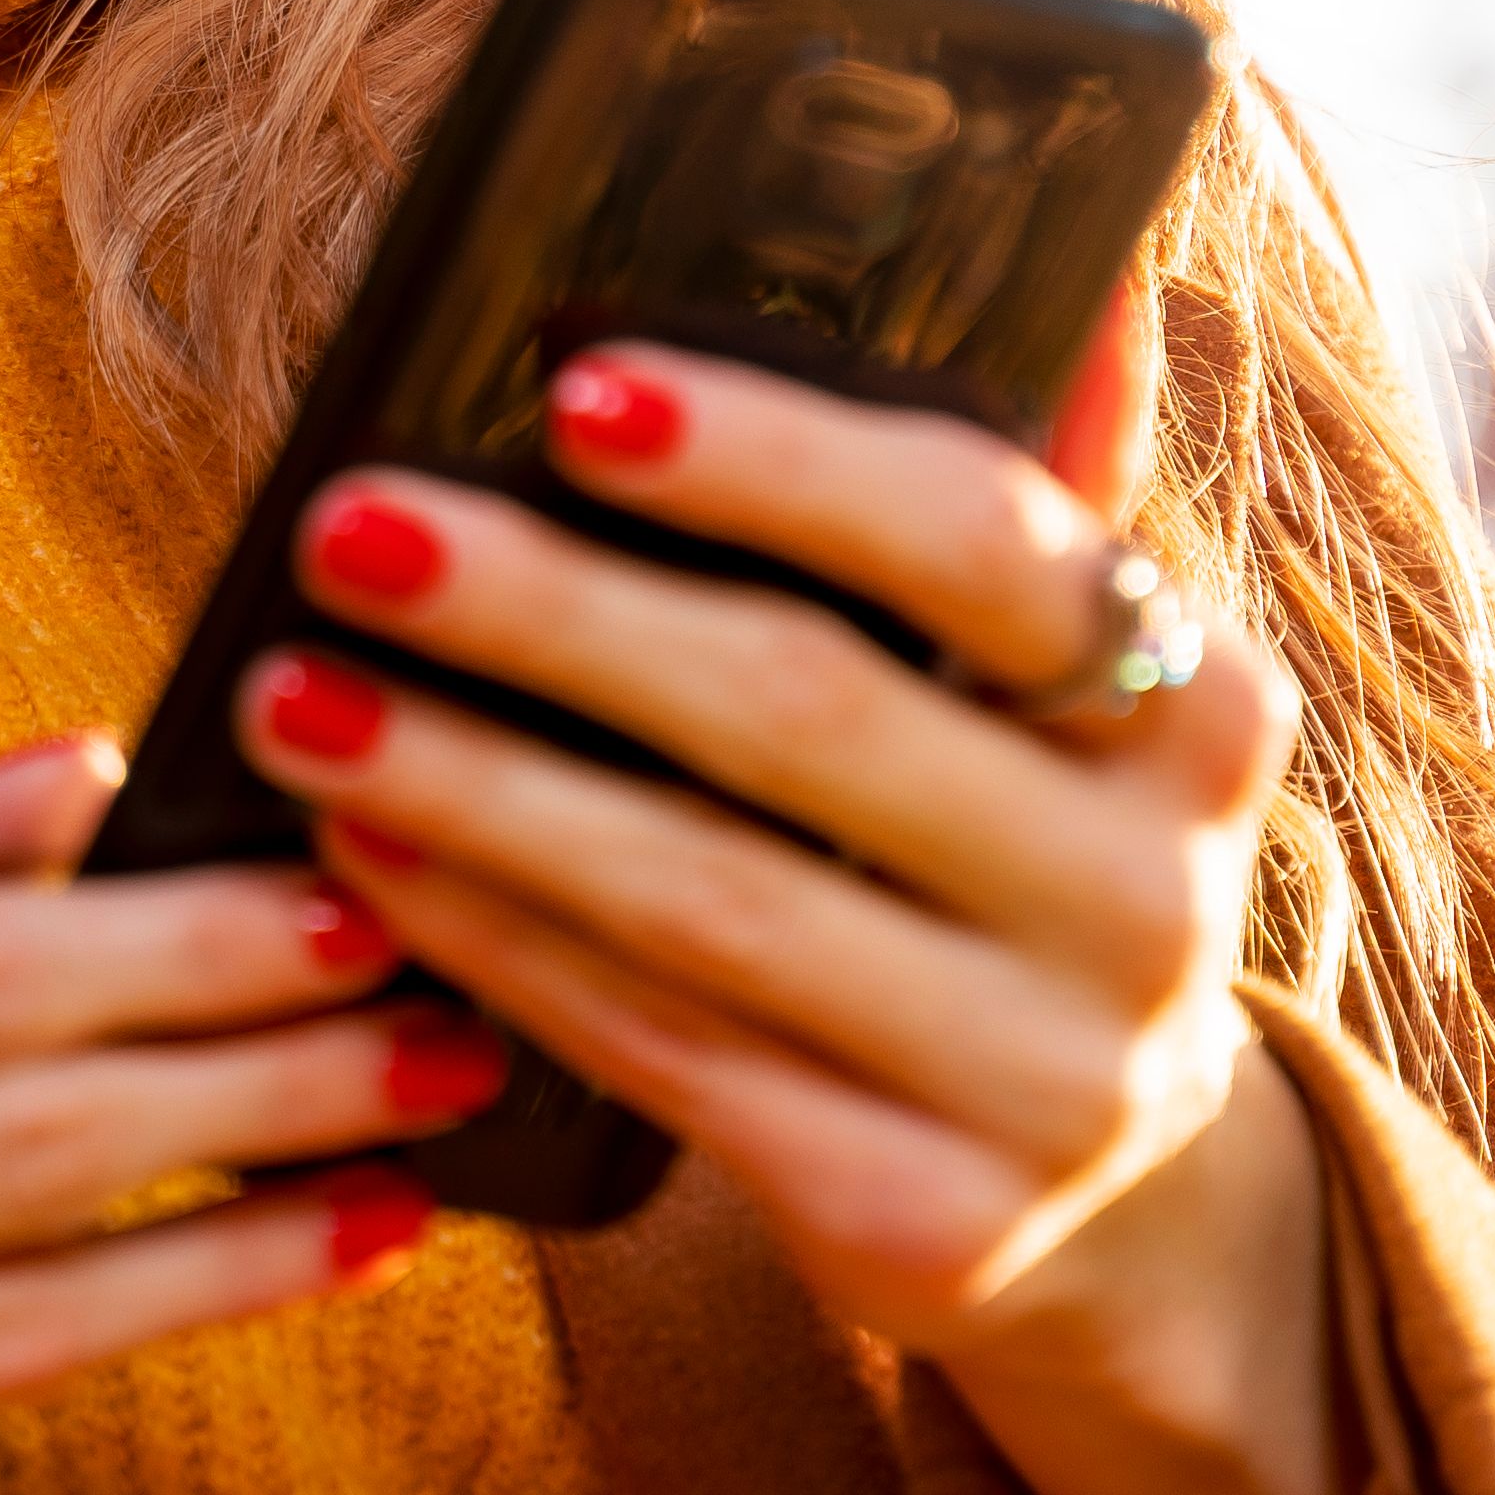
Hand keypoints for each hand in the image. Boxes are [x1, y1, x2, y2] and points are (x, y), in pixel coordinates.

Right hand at [0, 740, 496, 1494]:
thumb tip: (74, 770)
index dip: (176, 944)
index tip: (354, 895)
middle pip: (3, 1145)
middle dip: (260, 1082)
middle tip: (453, 1026)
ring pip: (0, 1333)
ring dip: (232, 1251)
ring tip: (402, 1182)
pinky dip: (71, 1383)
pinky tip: (215, 1303)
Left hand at [236, 308, 1406, 1494]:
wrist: (1108, 1205)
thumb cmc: (1018, 866)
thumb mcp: (1070, 701)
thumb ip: (1054, 498)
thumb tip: (1098, 264)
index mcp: (1200, 715)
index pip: (982, 539)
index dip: (779, 461)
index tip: (571, 389)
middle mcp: (1156, 900)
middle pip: (813, 714)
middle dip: (553, 614)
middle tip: (350, 533)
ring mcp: (1052, 1082)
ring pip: (712, 902)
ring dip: (473, 786)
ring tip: (295, 699)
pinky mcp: (929, 1231)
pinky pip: (669, 1058)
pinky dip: (499, 946)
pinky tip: (368, 861)